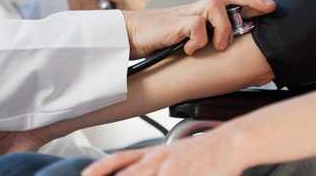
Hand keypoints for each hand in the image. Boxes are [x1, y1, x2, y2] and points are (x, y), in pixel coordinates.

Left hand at [83, 129, 246, 175]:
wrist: (230, 143)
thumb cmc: (205, 150)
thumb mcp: (175, 153)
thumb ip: (156, 163)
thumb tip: (144, 169)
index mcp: (154, 152)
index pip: (120, 158)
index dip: (100, 167)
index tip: (85, 174)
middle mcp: (159, 159)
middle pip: (128, 173)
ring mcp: (171, 169)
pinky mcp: (184, 174)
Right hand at [124, 0, 275, 58]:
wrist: (128, 36)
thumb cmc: (155, 40)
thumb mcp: (183, 40)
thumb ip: (202, 42)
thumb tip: (225, 55)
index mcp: (197, 13)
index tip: (269, 7)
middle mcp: (194, 10)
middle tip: (267, 9)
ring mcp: (184, 15)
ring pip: (215, 4)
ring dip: (223, 26)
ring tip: (218, 45)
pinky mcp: (173, 25)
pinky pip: (196, 26)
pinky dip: (199, 40)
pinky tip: (191, 50)